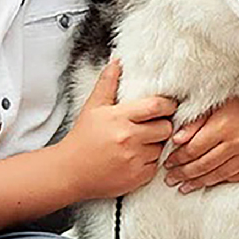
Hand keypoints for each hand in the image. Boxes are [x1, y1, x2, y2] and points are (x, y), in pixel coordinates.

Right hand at [59, 60, 176, 199]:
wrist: (70, 172)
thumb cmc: (83, 138)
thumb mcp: (93, 107)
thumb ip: (107, 83)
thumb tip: (117, 61)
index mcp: (119, 117)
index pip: (156, 106)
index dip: (168, 105)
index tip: (167, 106)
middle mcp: (129, 138)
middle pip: (165, 127)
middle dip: (163, 125)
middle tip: (154, 124)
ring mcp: (134, 159)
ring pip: (162, 147)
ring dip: (156, 144)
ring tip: (142, 142)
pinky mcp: (138, 177)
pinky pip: (156, 165)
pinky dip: (150, 161)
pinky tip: (136, 157)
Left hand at [165, 84, 238, 192]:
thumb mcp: (216, 105)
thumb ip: (195, 123)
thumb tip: (175, 141)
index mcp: (224, 126)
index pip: (193, 149)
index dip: (178, 159)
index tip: (167, 164)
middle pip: (205, 165)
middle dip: (184, 174)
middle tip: (171, 180)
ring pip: (221, 174)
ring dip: (201, 182)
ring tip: (186, 187)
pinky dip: (225, 179)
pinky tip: (212, 182)